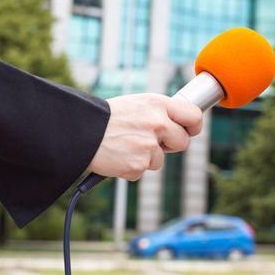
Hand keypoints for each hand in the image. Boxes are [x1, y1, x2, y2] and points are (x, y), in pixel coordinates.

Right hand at [88, 94, 202, 180]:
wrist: (80, 131)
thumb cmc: (108, 117)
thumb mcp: (137, 104)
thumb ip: (159, 113)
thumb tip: (179, 124)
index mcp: (158, 104)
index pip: (193, 116)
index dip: (193, 126)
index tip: (189, 130)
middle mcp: (158, 123)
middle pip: (182, 142)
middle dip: (169, 145)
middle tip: (150, 141)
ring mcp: (149, 144)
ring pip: (160, 159)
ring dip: (146, 157)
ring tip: (125, 145)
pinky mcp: (139, 163)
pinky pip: (142, 170)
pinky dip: (131, 167)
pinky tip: (118, 156)